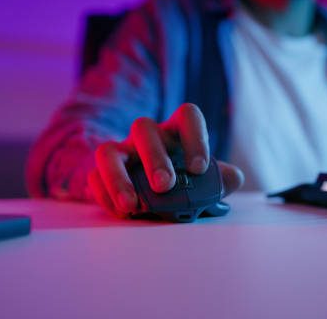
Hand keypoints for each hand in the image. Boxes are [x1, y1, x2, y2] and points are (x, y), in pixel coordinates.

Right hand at [86, 103, 243, 217]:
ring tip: (133, 205)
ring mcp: (121, 152)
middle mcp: (147, 136)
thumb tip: (233, 178)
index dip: (194, 137)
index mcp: (177, 130)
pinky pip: (93, 176)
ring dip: (119, 178)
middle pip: (143, 129)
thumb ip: (219, 178)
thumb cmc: (181, 178)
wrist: (147, 187)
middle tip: (165, 186)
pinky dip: (104, 195)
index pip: (187, 115)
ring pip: (108, 151)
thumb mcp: (203, 178)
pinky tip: (121, 211)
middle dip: (154, 158)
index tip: (199, 168)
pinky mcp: (100, 171)